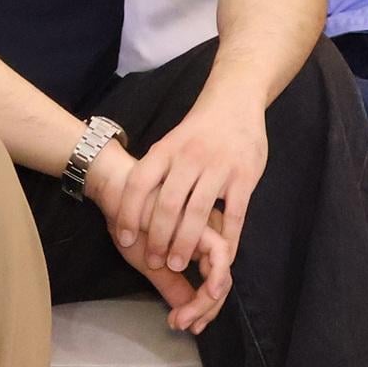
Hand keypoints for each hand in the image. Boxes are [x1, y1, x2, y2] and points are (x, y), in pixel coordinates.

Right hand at [85, 146, 229, 332]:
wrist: (115, 192)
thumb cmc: (130, 222)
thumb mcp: (149, 263)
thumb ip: (170, 285)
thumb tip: (186, 315)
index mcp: (197, 246)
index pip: (211, 283)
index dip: (203, 308)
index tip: (187, 325)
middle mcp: (206, 238)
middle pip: (221, 282)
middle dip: (205, 310)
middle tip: (184, 325)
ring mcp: (207, 230)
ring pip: (223, 273)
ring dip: (206, 302)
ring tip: (184, 318)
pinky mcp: (203, 222)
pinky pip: (219, 255)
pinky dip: (213, 279)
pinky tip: (201, 295)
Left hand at [108, 93, 266, 288]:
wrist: (234, 102)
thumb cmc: (197, 131)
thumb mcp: (170, 143)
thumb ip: (156, 171)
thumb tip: (131, 206)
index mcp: (165, 150)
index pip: (139, 183)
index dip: (128, 212)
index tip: (123, 238)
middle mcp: (189, 158)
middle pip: (168, 204)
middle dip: (158, 236)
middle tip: (153, 261)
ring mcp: (219, 167)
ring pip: (198, 212)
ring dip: (185, 242)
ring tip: (177, 264)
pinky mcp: (245, 177)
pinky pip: (234, 215)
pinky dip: (227, 239)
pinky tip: (221, 257)